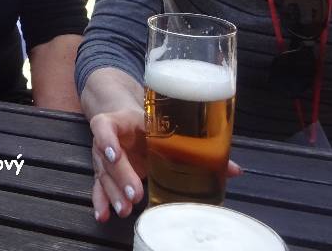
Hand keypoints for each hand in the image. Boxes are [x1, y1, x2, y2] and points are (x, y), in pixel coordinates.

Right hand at [89, 108, 243, 220]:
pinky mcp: (104, 173)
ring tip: (125, 210)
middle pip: (107, 159)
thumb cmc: (144, 122)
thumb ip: (195, 145)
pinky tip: (103, 215)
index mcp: (119, 122)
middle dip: (121, 177)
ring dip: (113, 194)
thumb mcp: (163, 125)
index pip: (104, 127)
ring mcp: (102, 158)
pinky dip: (100, 201)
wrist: (120, 115)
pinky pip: (98, 187)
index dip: (107, 140)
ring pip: (103, 176)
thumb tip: (233, 169)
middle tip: (135, 193)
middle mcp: (106, 141)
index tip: (116, 154)